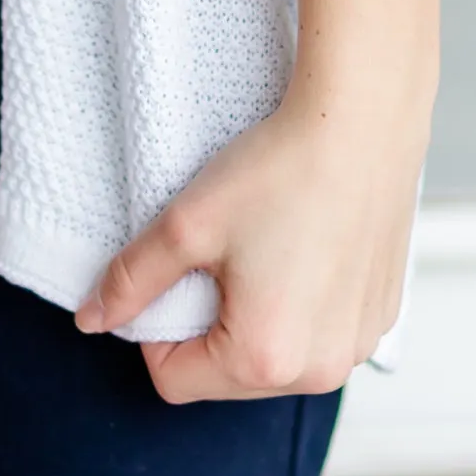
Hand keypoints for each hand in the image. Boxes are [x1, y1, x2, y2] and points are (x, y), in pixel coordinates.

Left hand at [75, 0, 451, 404]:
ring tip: (258, 226)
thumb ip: (130, 276)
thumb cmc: (277, 155)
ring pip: (271, 342)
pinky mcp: (387, 302)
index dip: (151, 322)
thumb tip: (88, 318)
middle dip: (203, 314)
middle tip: (213, 237)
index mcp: (266, 354)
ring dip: (252, 298)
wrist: (374, 98)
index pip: (170, 377)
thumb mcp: (185, 216)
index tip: (165, 263)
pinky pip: (319, 317)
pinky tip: (299, 226)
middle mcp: (322, 363)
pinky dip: (299, 283)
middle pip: (222, 364)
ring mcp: (363, 336)